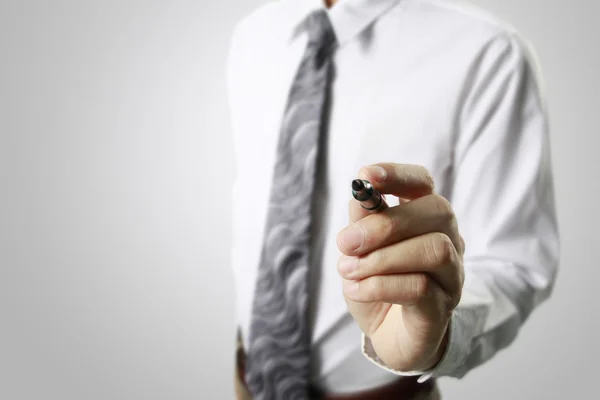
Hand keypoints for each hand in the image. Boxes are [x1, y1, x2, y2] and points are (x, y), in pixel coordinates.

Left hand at [336, 163, 464, 371]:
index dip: (398, 174)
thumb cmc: (378, 285)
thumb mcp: (361, 251)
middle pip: (438, 211)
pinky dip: (379, 285)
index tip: (367, 175)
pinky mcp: (443, 309)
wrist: (389, 337)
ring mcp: (451, 276)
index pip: (423, 183)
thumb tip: (359, 195)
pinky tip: (355, 290)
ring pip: (435, 249)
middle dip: (386, 224)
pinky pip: (420, 288)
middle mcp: (448, 241)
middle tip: (345, 242)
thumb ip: (362, 223)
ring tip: (348, 270)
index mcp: (424, 219)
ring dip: (382, 258)